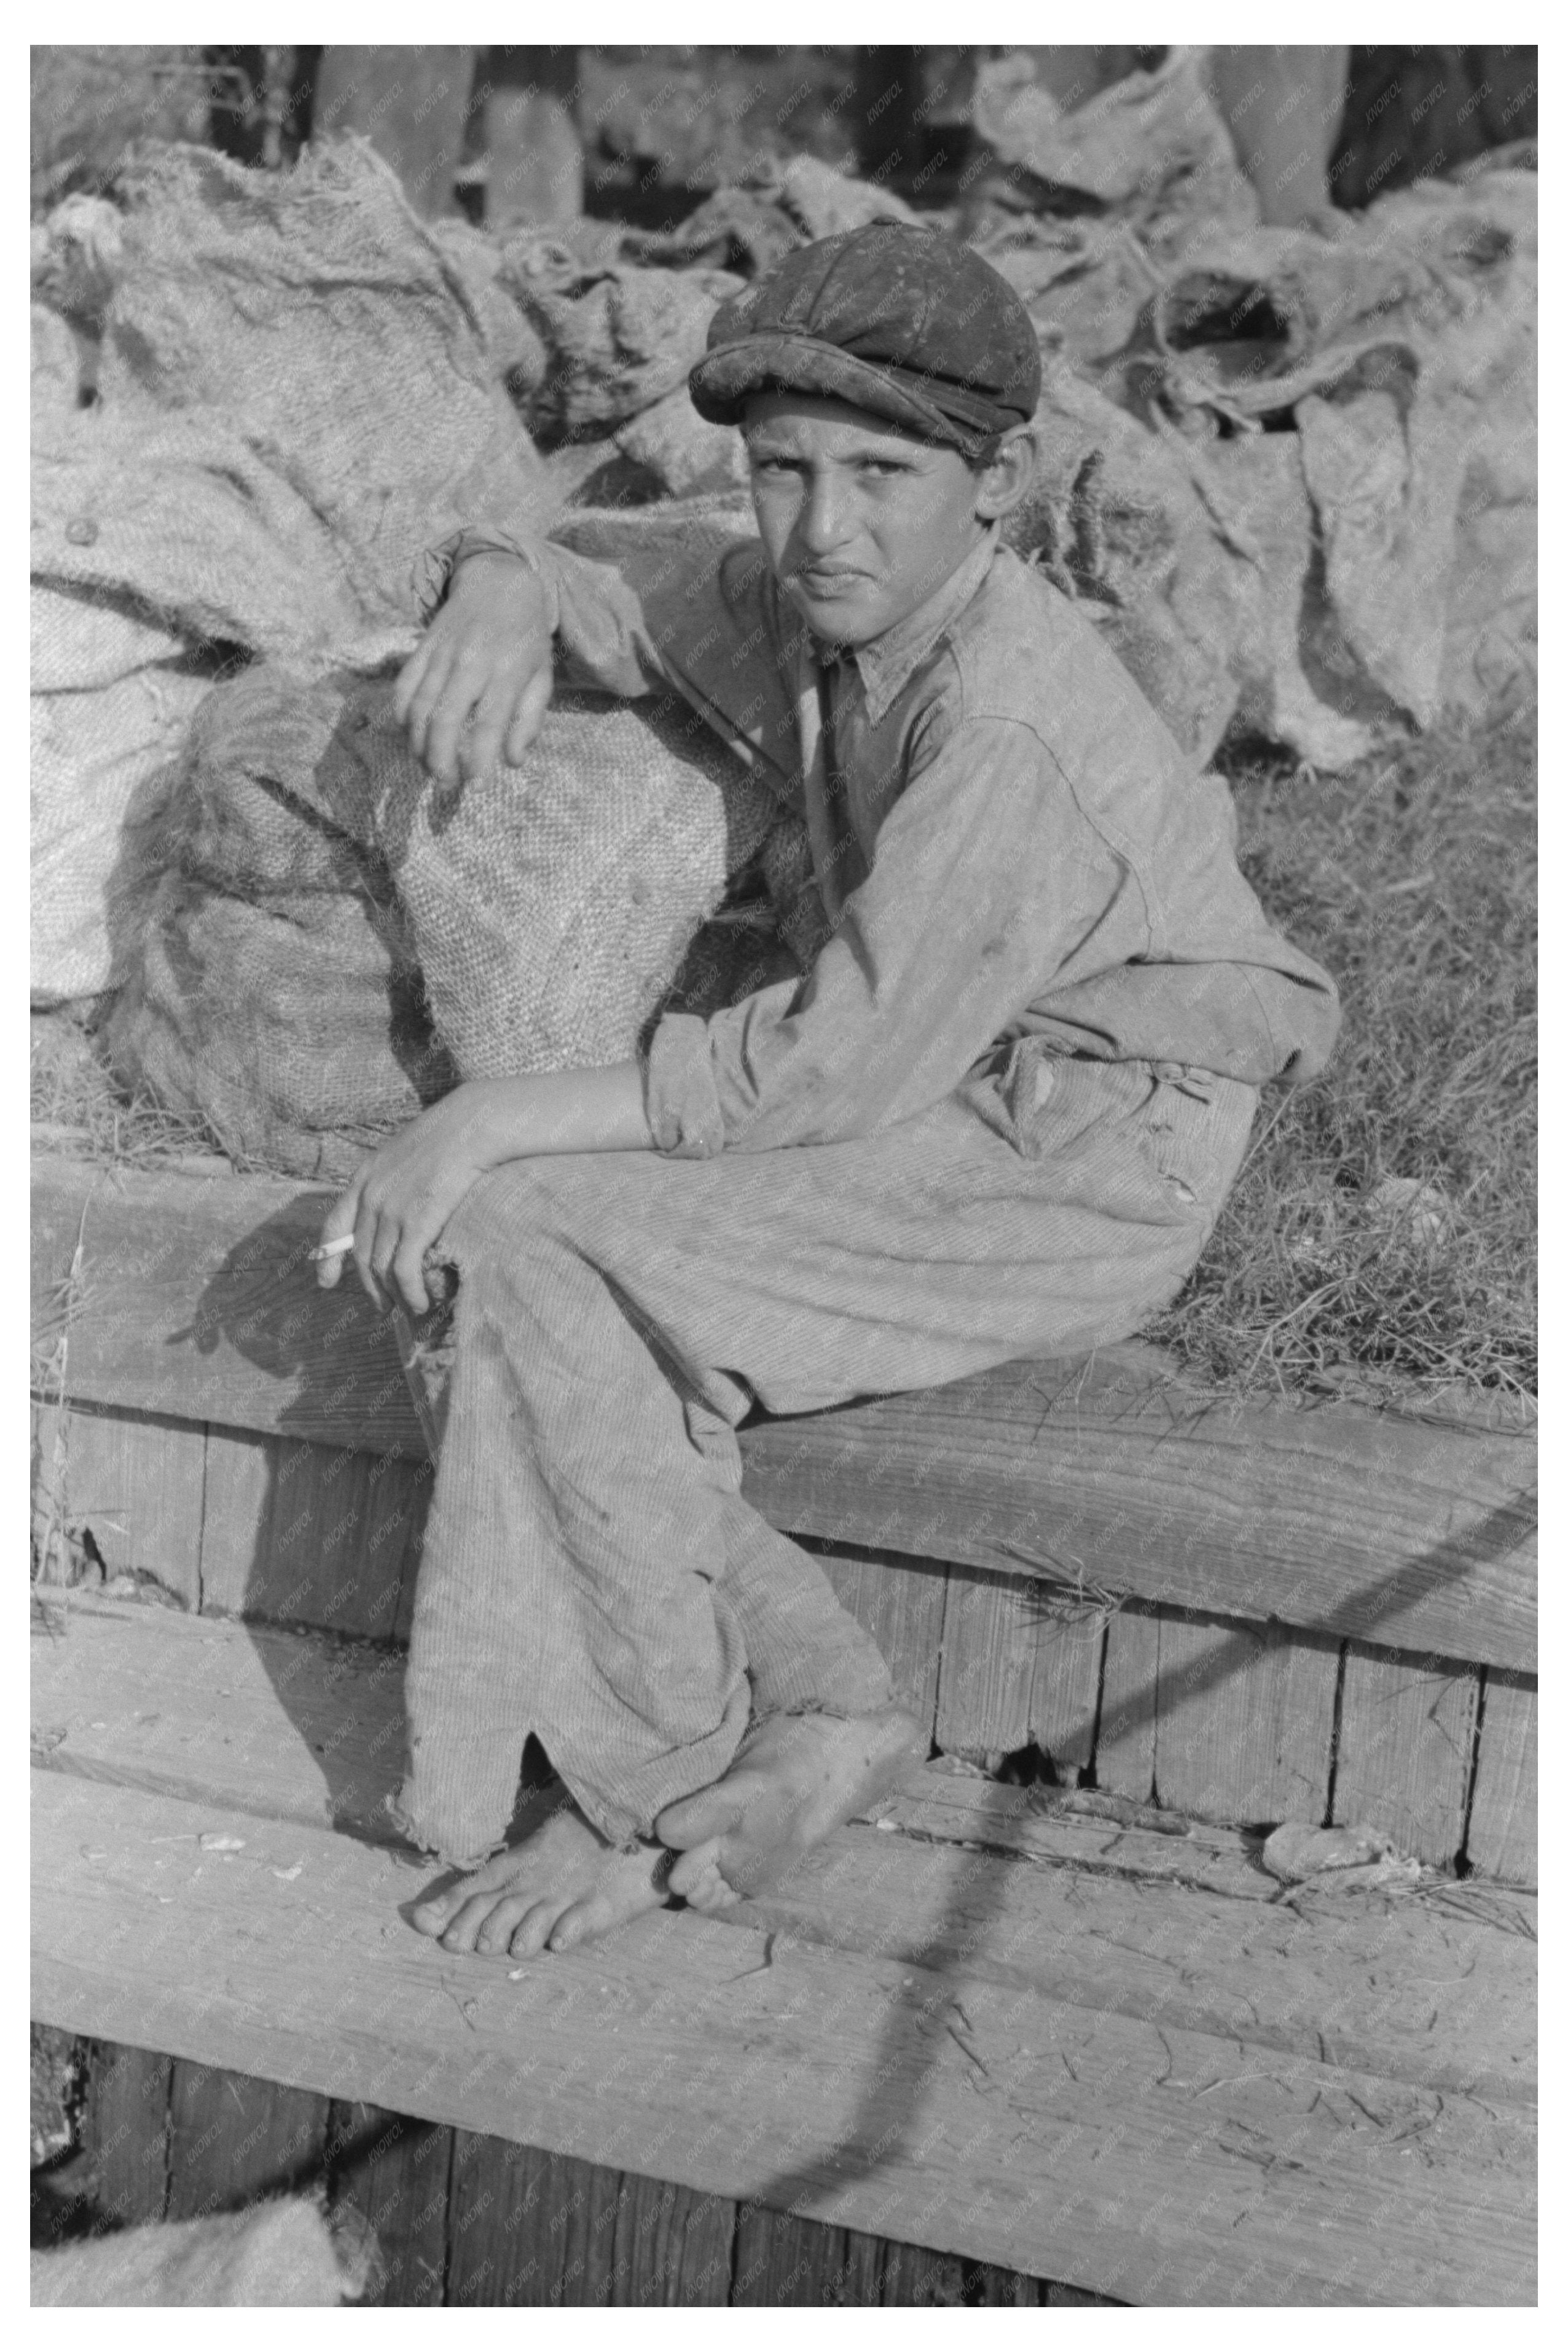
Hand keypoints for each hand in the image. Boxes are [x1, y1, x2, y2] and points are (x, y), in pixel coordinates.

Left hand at [316, 1086, 499, 1316]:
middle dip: (371, 1287)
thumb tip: (404, 1198)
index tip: (326, 1282)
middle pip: (362, 1255)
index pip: (335, 1225)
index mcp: (365, 1177)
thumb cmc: (452, 1133)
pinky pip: (405, 1270)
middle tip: (383, 1307)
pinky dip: (410, 1293)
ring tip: (408, 1310)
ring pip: (382, 1268)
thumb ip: (397, 1176)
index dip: (328, 1257)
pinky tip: (421, 1303)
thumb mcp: (408, 1150)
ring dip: (393, 1295)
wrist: (472, 1125)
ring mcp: (392, 1211)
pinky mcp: (416, 1223)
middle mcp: (371, 1197)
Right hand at [395, 551, 554, 784]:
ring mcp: (442, 653)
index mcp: (507, 671)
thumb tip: (513, 761)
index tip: (477, 786)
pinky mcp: (422, 646)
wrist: (500, 581)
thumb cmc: (526, 637)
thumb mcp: (542, 676)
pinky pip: (404, 686)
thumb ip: (529, 720)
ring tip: (427, 766)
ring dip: (419, 744)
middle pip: (444, 719)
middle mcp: (471, 662)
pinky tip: (410, 734)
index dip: (479, 759)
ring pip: (419, 707)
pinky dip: (402, 715)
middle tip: (445, 783)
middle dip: (439, 759)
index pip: (488, 723)